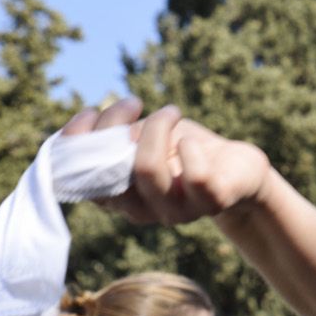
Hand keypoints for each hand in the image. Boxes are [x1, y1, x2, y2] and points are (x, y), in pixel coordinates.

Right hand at [61, 100, 273, 225]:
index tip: (91, 109)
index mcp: (118, 196)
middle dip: (115, 125)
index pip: (78, 178)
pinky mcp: (211, 203)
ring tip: (170, 112)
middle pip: (109, 171)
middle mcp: (141, 210)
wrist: (239, 169)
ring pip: (147, 170)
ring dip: (155, 129)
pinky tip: (192, 142)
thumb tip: (106, 128)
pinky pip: (195, 177)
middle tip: (134, 103)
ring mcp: (176, 211)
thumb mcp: (147, 136)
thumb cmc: (186, 149)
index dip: (76, 141)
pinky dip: (190, 149)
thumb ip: (119, 136)